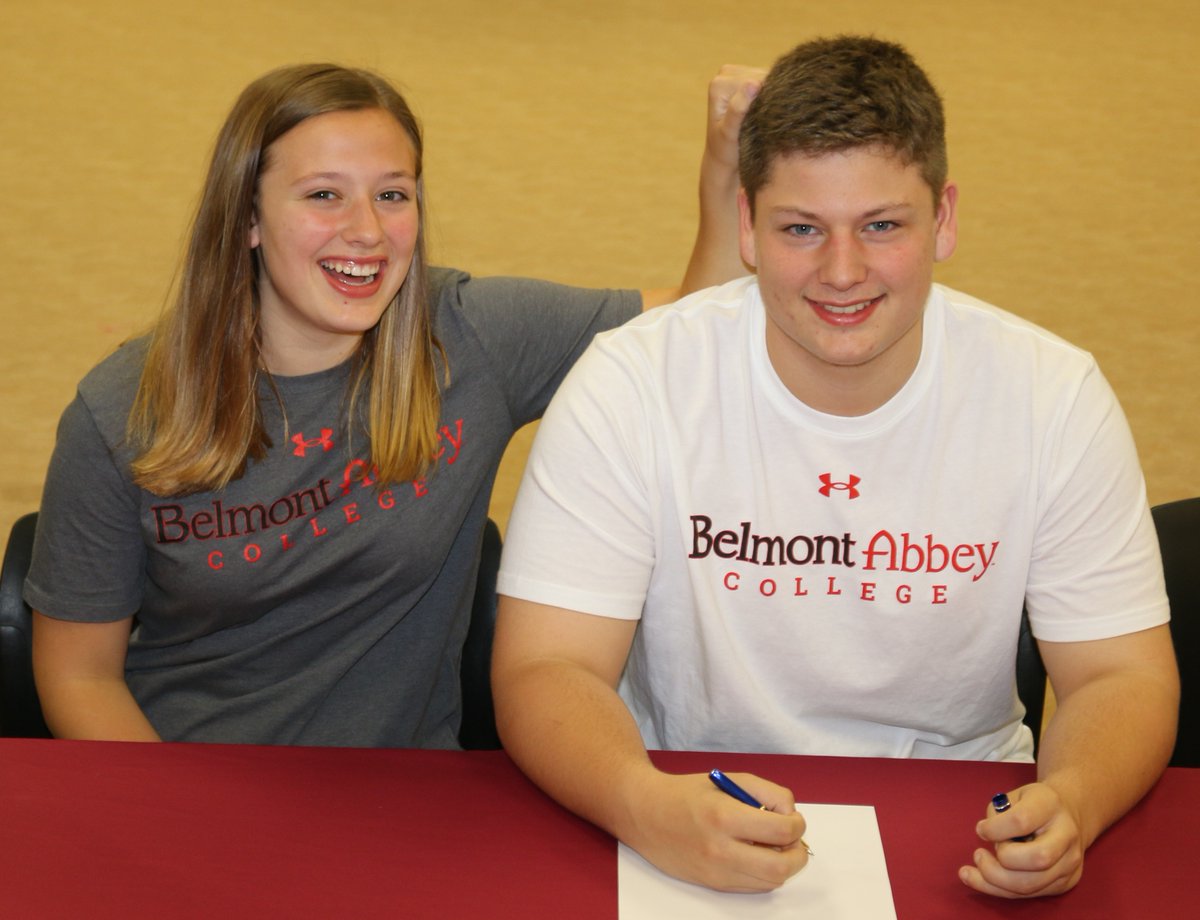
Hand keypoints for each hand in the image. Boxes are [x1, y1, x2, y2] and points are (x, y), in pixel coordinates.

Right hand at [623, 769, 808, 892]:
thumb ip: (766, 792)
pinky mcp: (712, 885)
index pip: (781, 831)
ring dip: (780, 864)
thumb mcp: (728, 779)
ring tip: (770, 845)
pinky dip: (762, 873)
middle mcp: (720, 849)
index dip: (797, 824)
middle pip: (781, 868)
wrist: (644, 813)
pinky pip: (752, 887)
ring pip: (770, 882)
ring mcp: (715, 872)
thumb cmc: (686, 793)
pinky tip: (753, 854)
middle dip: (797, 853)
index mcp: (724, 816)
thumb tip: (790, 814)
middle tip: (791, 839)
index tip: (792, 817)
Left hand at [704, 64, 765, 171]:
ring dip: (773, 94)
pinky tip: (772, 109)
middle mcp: (725, 73)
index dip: (768, 96)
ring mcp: (735, 74)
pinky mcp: (744, 79)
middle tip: (771, 118)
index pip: (755, 80)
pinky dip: (772, 94)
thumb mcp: (730, 132)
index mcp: (719, 84)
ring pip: (766, 77)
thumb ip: (738, 108)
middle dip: (770, 95)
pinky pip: (766, 81)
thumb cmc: (725, 149)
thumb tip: (753, 84)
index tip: (770, 116)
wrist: (721, 156)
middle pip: (761, 76)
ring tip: (771, 115)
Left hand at [959, 782, 1084, 897]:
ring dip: (994, 880)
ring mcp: (1069, 863)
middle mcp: (1066, 836)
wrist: (1067, 815)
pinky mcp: (1064, 883)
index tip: (980, 830)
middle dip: (1001, 859)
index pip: (1022, 821)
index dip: (995, 829)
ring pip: (1030, 884)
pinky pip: (1028, 894)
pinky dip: (997, 889)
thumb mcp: (1013, 796)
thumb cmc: (1031, 804)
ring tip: (977, 865)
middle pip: (1037, 858)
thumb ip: (998, 815)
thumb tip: (989, 839)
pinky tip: (977, 879)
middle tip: (979, 853)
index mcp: (1050, 804)